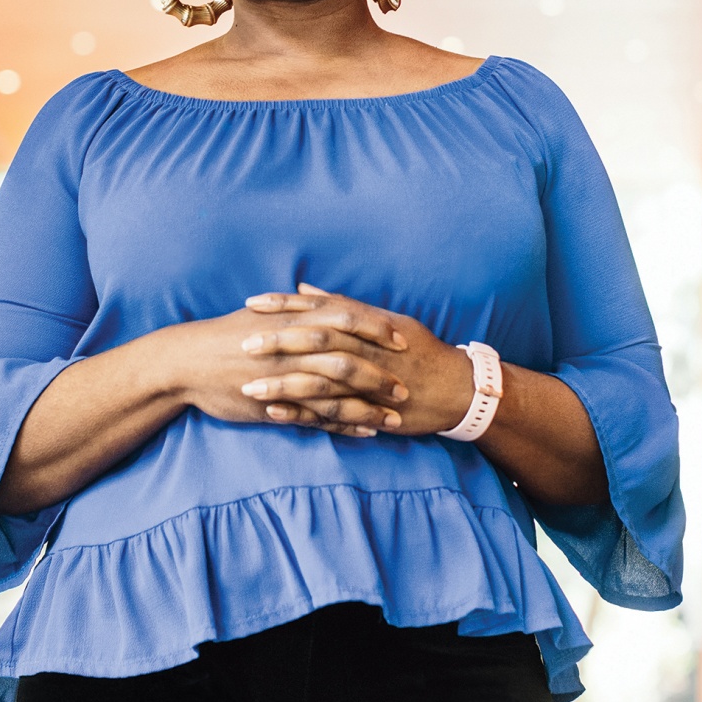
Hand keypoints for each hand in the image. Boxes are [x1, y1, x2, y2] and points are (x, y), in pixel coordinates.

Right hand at [172, 298, 409, 437]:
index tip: (401, 337)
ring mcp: (285, 379)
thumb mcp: (261, 315)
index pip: (345, 321)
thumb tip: (317, 298)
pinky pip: (317, 418)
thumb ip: (294, 310)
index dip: (376, 329)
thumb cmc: (224, 335)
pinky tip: (365, 432)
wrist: (186, 362)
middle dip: (381, 373)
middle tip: (407, 384)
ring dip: (369, 406)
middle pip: (349, 360)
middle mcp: (293, 348)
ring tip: (395, 416)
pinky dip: (343, 425)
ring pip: (337, 394)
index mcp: (292, 321)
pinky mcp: (275, 406)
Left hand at [235, 284, 474, 436]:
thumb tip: (304, 288)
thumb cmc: (418, 350)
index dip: (285, 306)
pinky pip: (330, 413)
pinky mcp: (368, 411)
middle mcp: (366, 350)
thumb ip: (343, 305)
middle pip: (316, 342)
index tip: (253, 304)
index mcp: (366, 324)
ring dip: (282, 383)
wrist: (457, 389)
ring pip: (319, 381)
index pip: (319, 310)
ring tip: (248, 385)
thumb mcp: (386, 320)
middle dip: (278, 342)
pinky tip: (273, 413)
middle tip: (244, 342)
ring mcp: (367, 383)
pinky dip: (301, 413)